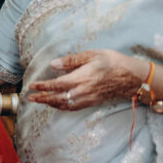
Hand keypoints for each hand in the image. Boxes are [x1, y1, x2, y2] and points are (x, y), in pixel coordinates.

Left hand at [26, 49, 142, 110]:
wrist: (132, 77)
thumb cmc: (113, 62)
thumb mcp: (92, 55)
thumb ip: (71, 60)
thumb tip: (53, 64)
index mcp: (81, 78)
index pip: (56, 84)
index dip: (42, 86)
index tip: (31, 86)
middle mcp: (82, 91)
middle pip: (57, 98)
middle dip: (42, 98)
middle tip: (29, 97)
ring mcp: (87, 99)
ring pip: (64, 105)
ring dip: (50, 104)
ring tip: (40, 100)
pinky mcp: (92, 102)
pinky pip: (73, 108)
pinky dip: (62, 107)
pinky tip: (56, 104)